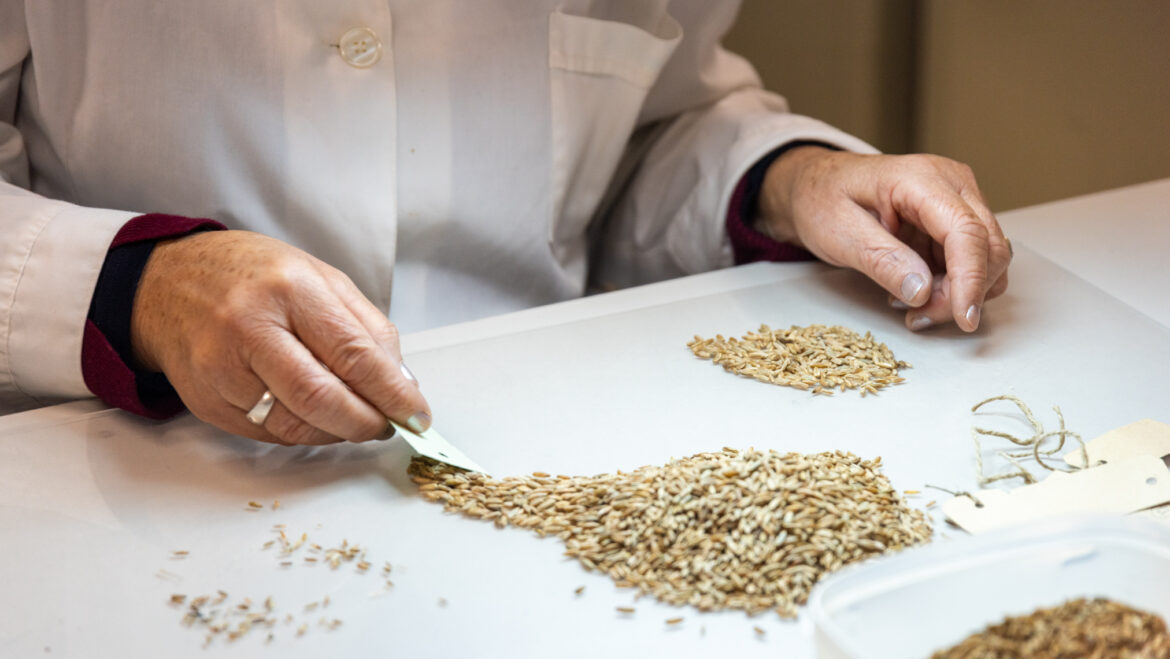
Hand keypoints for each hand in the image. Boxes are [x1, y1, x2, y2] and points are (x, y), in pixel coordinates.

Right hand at [131, 230, 429, 444]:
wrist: (168, 282)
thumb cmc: (252, 276)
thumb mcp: (320, 278)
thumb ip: (367, 328)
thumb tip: (401, 383)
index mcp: (289, 289)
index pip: (354, 354)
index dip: (393, 393)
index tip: (417, 414)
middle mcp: (249, 328)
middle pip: (322, 398)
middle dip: (367, 422)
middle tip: (388, 426)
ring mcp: (220, 368)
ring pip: (295, 426)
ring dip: (337, 432)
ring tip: (355, 419)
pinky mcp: (206, 401)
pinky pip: (268, 435)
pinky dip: (303, 433)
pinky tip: (314, 417)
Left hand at [757, 147, 1011, 331]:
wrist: (817, 185)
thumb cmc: (823, 199)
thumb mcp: (839, 232)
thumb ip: (881, 260)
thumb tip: (922, 290)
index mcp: (920, 178)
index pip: (966, 231)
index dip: (971, 279)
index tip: (964, 319)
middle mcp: (952, 183)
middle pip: (989, 246)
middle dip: (962, 293)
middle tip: (917, 316)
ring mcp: (959, 199)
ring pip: (989, 257)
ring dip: (959, 292)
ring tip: (911, 303)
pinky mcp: (957, 218)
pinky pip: (973, 259)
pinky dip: (955, 285)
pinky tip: (919, 291)